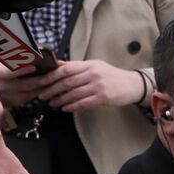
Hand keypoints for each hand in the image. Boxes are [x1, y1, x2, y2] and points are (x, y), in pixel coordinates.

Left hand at [0, 59, 142, 112]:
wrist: (132, 85)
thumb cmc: (111, 76)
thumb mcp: (95, 67)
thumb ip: (76, 67)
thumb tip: (57, 65)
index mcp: (90, 65)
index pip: (66, 69)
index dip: (51, 76)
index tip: (40, 82)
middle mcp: (93, 74)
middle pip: (67, 82)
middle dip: (52, 89)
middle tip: (42, 95)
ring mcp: (98, 86)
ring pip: (73, 94)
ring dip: (60, 100)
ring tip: (52, 103)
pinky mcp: (103, 97)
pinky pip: (83, 103)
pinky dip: (72, 106)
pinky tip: (65, 108)